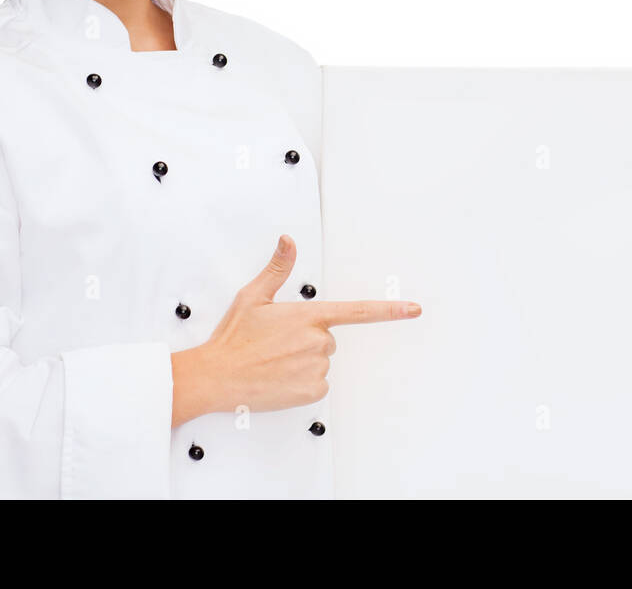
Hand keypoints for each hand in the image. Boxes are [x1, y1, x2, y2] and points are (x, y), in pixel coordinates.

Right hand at [170, 234, 420, 425]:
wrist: (218, 376)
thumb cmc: (235, 337)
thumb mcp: (254, 296)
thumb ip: (278, 268)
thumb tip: (288, 240)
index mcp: (308, 315)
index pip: (358, 311)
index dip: (390, 310)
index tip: (414, 309)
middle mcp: (318, 341)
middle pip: (327, 337)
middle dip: (306, 338)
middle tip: (276, 343)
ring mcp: (317, 367)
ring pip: (321, 360)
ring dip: (302, 360)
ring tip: (273, 360)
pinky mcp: (312, 391)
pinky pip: (317, 383)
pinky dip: (301, 381)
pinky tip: (279, 377)